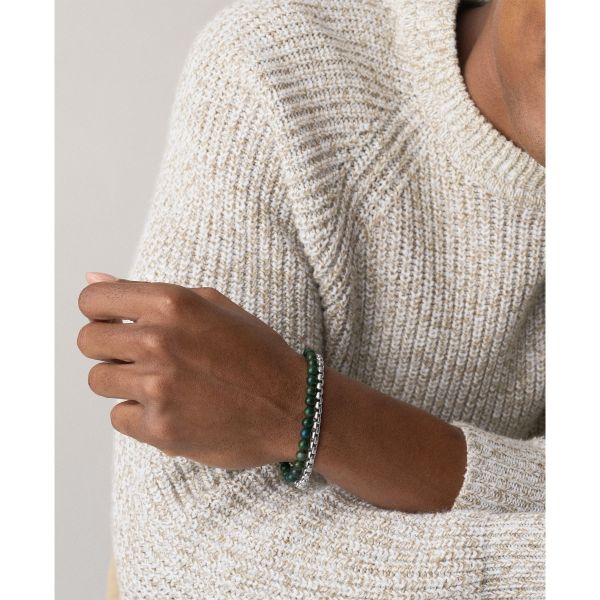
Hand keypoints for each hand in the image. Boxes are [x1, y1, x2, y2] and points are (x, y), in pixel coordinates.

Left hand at [77, 273, 304, 468]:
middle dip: (111, 349)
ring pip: (99, 381)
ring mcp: (158, 387)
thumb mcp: (211, 305)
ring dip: (126, 383)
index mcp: (172, 303)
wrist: (294, 406)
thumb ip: (147, 292)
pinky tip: (174, 409)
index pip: (92, 299)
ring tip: (165, 385)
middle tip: (145, 358)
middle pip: (88, 341)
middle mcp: (159, 341)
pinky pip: (119, 417)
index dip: (101, 313)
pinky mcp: (159, 429)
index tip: (117, 325)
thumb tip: (92, 276)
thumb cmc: (255, 353)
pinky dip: (141, 416)